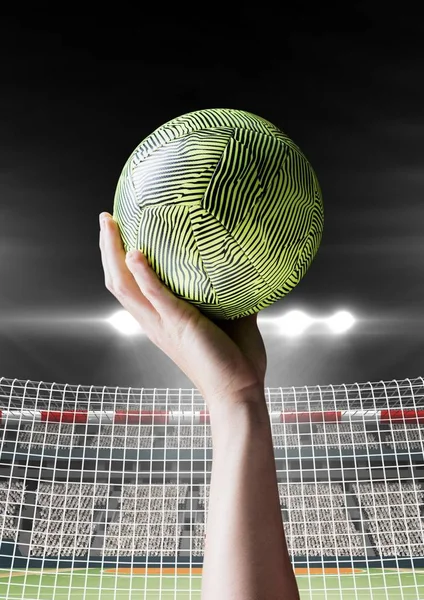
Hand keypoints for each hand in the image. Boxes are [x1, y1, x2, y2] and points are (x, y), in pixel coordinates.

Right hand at [99, 212, 266, 407]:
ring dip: (113, 253)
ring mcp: (163, 324)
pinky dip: (143, 274)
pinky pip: (154, 295)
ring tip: (110, 224)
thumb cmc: (234, 360)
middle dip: (107, 249)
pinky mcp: (178, 324)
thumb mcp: (231, 319)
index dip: (119, 260)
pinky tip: (135, 252)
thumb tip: (245, 270)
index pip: (130, 287)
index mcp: (161, 321)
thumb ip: (230, 295)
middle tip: (106, 218)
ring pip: (124, 285)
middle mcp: (154, 322)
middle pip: (116, 281)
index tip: (119, 233)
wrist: (239, 392)